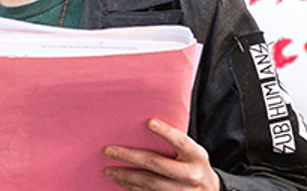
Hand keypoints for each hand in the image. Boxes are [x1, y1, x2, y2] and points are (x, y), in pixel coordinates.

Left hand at [103, 119, 219, 190]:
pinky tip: (121, 182)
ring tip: (110, 170)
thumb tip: (146, 125)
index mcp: (197, 157)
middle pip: (156, 164)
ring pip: (149, 184)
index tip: (149, 122)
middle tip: (109, 151)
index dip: (166, 132)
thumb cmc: (194, 166)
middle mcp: (191, 175)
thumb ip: (175, 144)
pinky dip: (132, 189)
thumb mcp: (193, 153)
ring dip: (126, 176)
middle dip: (130, 156)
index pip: (180, 142)